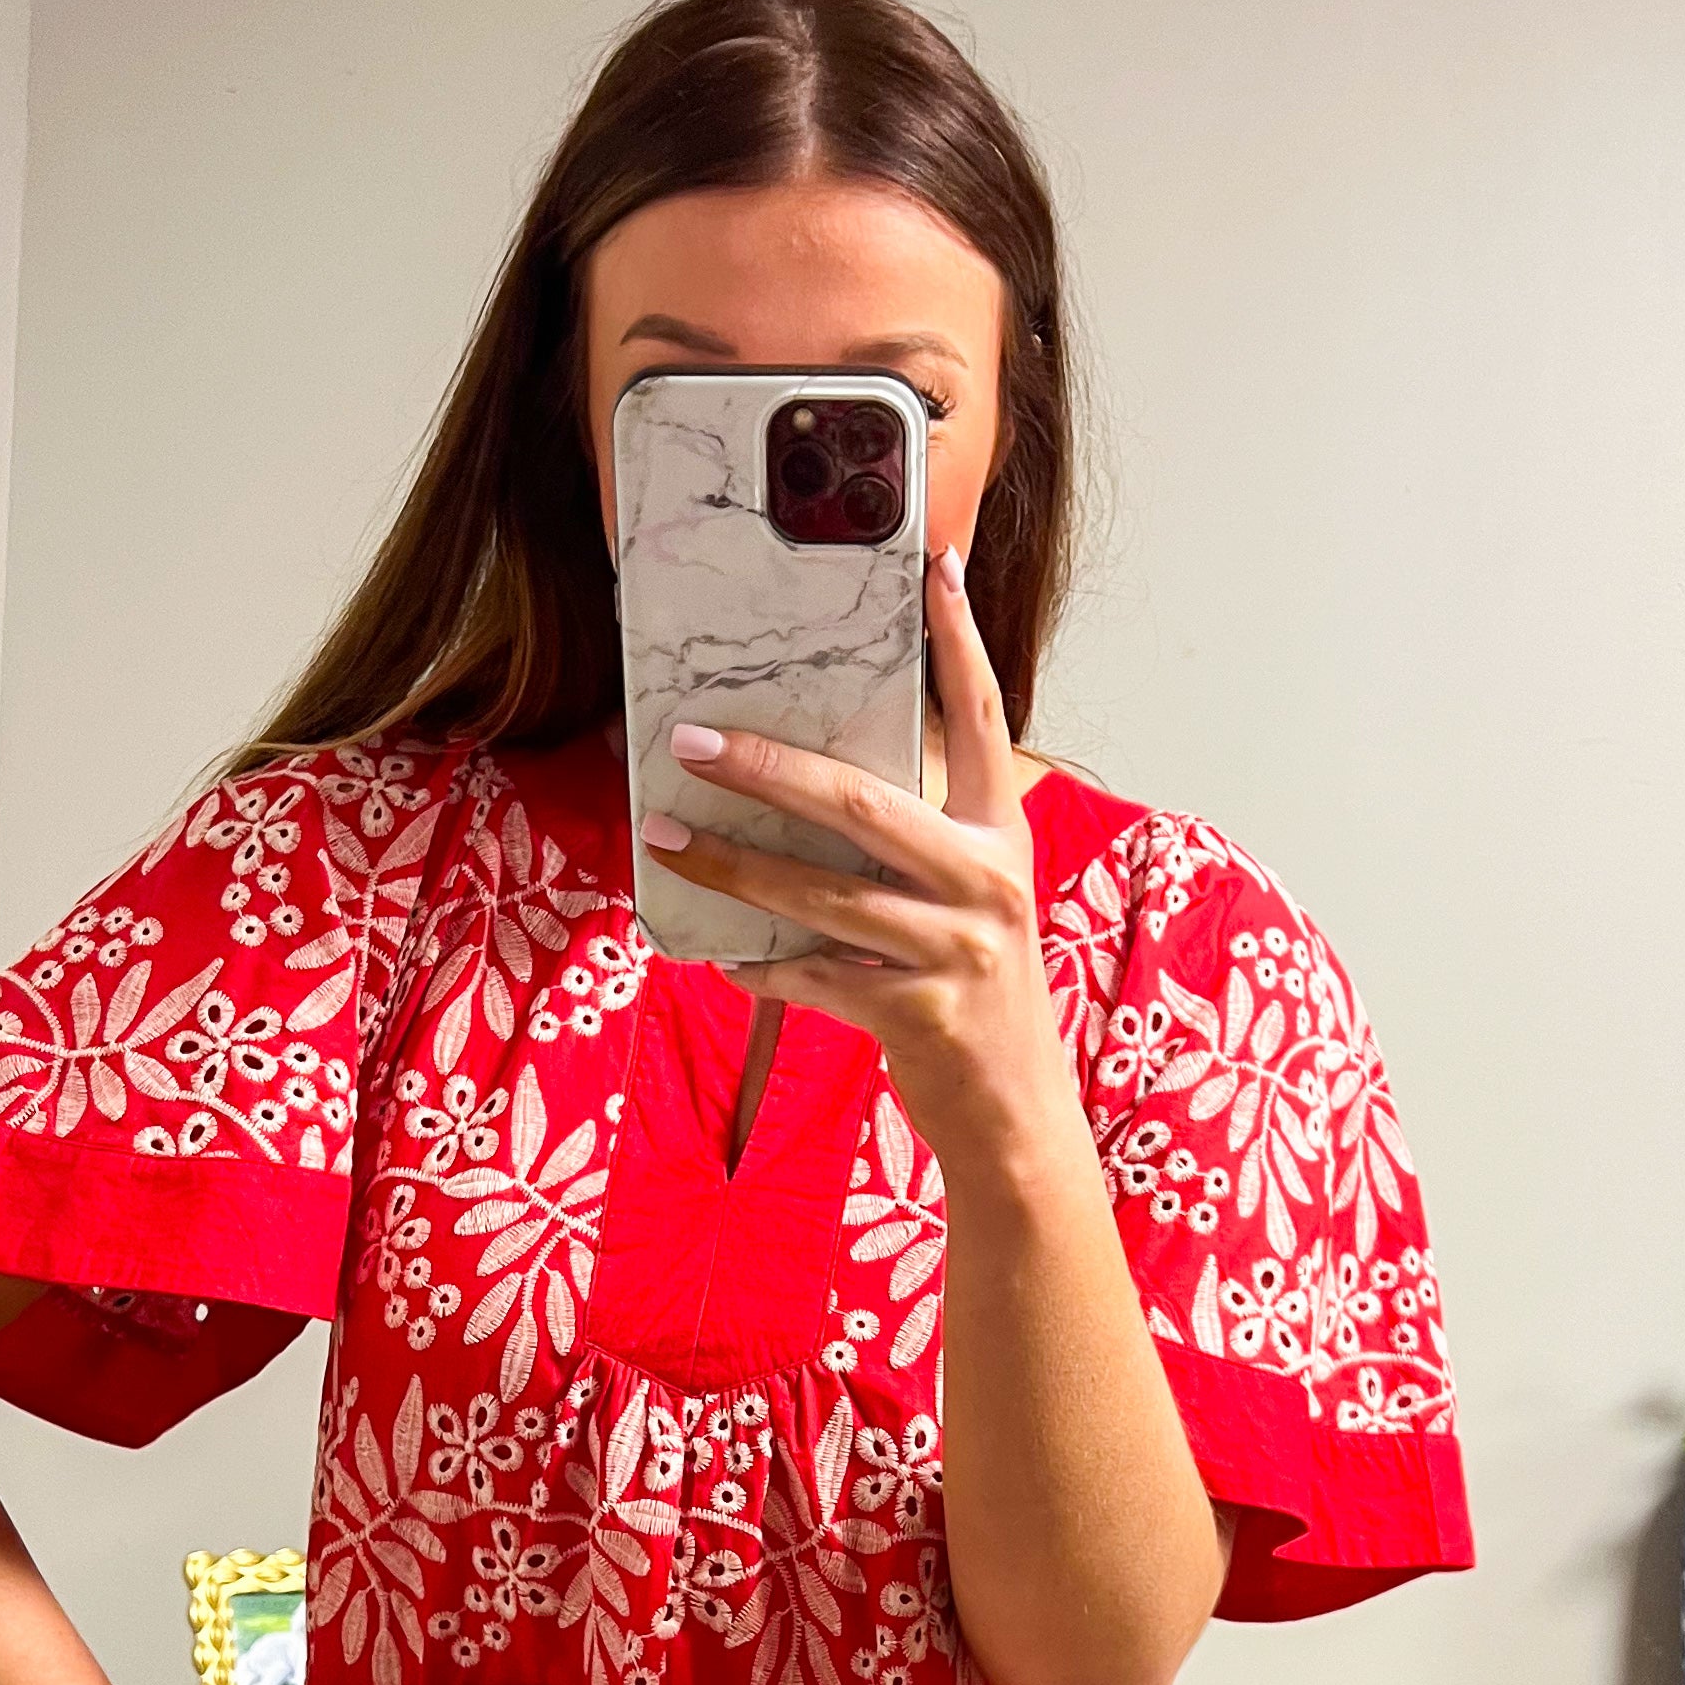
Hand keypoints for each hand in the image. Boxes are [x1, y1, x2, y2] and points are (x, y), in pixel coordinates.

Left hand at [638, 544, 1082, 1183]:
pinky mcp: (919, 1013)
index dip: (959, 640)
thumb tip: (809, 790)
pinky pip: (814, 977)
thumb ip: (916, 845)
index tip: (934, 565)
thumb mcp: (970, 903)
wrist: (1018, 1119)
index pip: (982, 717)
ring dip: (733, 867)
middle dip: (768, 768)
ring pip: (822, 893)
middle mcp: (986, 880)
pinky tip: (718, 956)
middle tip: (692, 740)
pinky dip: (759, 967)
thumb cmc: (979, 996)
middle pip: (863, 802)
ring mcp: (956, 949)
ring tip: (666, 838)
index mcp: (1001, 834)